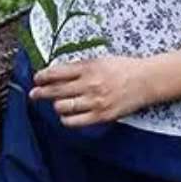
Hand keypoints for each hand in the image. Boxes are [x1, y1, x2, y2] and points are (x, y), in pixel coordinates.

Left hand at [28, 54, 157, 126]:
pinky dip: (66, 119)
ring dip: (56, 105)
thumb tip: (56, 73)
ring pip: (62, 106)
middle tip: (34, 94)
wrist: (146, 81)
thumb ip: (79, 67)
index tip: (36, 79)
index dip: (42, 77)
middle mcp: (89, 84)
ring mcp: (95, 101)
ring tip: (56, 104)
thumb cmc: (122, 69)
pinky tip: (66, 115)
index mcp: (88, 68)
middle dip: (40, 93)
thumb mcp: (99, 60)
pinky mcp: (102, 115)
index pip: (56, 73)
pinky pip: (75, 121)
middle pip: (56, 90)